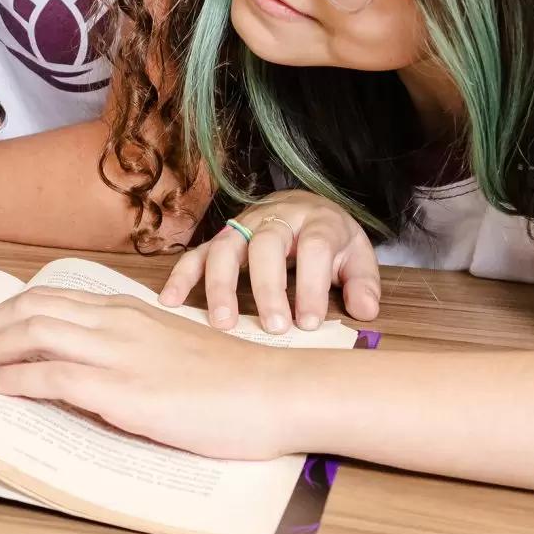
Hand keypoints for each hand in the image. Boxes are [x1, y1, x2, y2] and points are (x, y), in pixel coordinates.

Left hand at [0, 288, 298, 460]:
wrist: (274, 392)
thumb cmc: (229, 377)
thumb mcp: (168, 347)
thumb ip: (127, 346)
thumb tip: (89, 361)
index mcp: (126, 310)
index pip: (49, 298)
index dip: (7, 311)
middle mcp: (116, 322)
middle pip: (31, 309)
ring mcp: (119, 354)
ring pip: (35, 335)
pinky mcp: (125, 391)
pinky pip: (55, 378)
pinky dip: (18, 379)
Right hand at [161, 191, 380, 332]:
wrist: (303, 206)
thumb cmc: (330, 239)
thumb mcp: (357, 255)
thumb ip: (363, 283)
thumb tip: (363, 312)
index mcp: (316, 221)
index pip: (313, 248)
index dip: (310, 285)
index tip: (309, 323)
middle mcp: (276, 218)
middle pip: (266, 245)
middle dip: (267, 287)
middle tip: (273, 327)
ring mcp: (243, 225)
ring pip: (226, 248)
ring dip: (220, 285)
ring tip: (222, 323)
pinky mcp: (221, 238)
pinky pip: (197, 253)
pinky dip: (182, 275)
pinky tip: (171, 300)